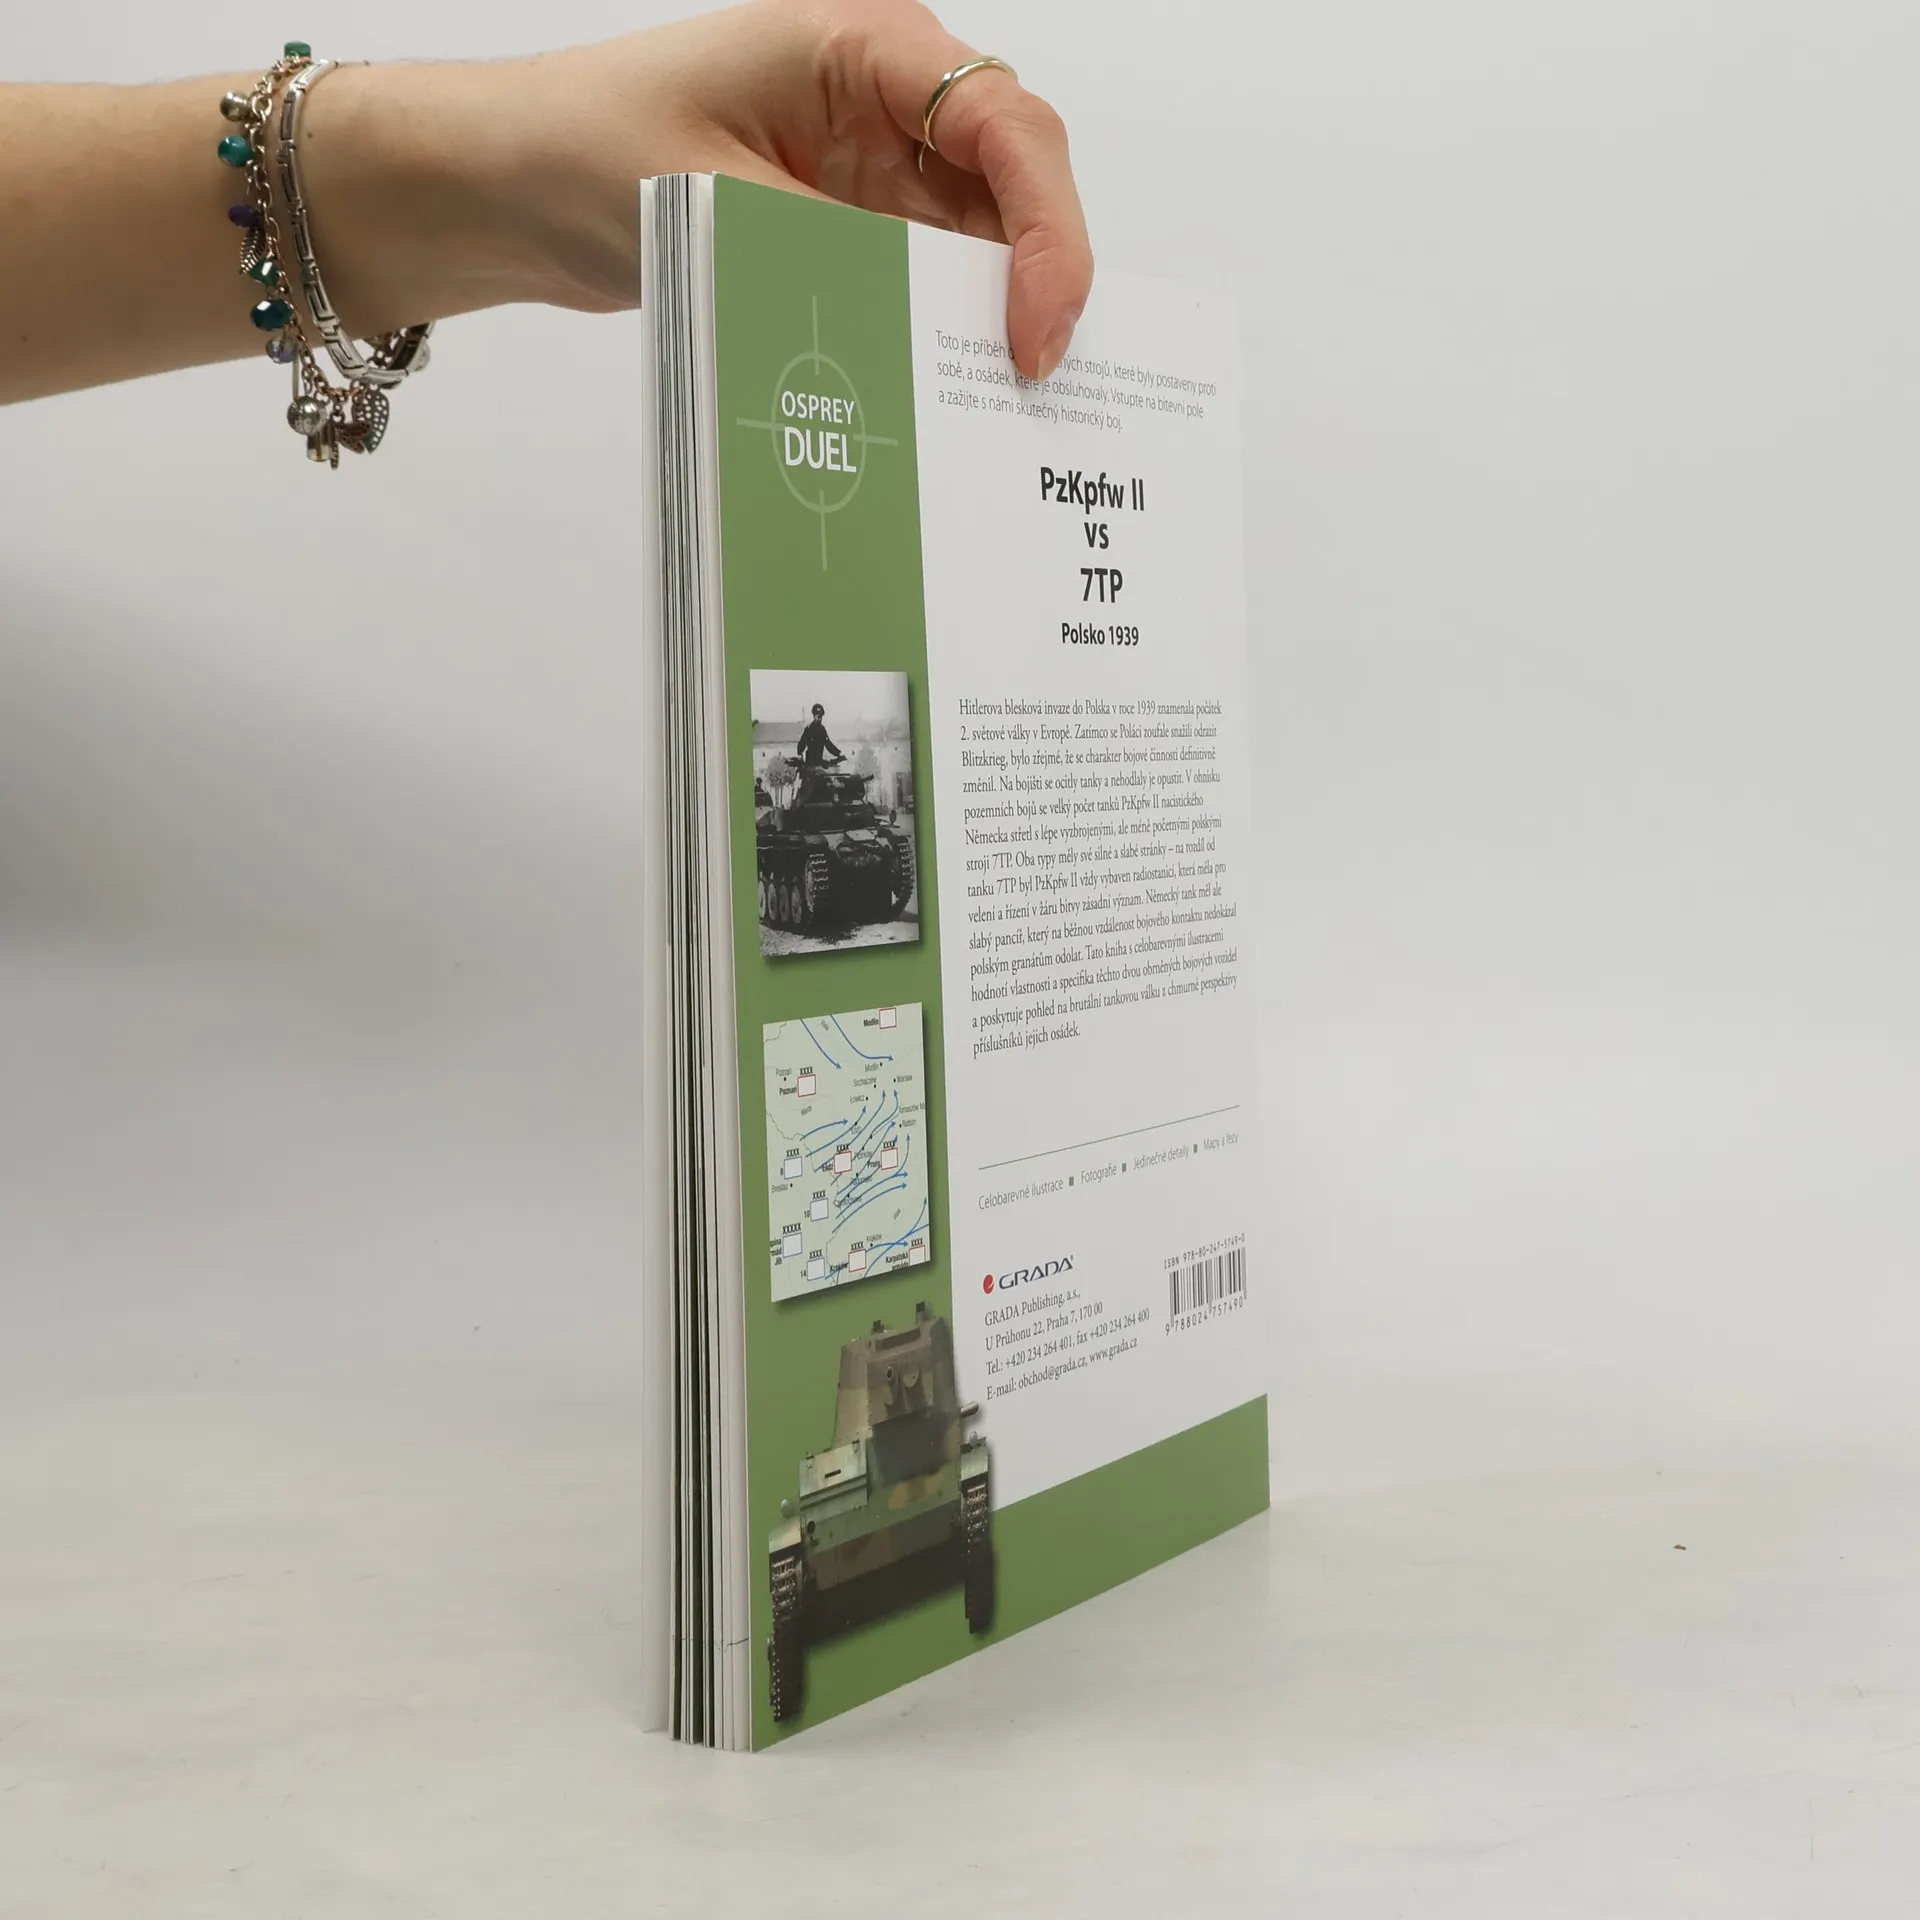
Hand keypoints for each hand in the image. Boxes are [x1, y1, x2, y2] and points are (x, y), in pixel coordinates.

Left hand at [312, 1, 1092, 378]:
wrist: (510, 183)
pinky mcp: (849, 226)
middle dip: (1037, 282)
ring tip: (996, 406)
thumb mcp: (719, 207)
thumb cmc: (586, 149)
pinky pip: (925, 281)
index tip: (1036, 329)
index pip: (1006, 125)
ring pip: (982, 242)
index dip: (1047, 229)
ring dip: (992, 318)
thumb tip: (938, 338)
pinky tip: (942, 392)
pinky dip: (941, 335)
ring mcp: (872, 165)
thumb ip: (840, 260)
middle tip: (1030, 387)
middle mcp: (886, 97)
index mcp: (862, 46)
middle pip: (1016, 184)